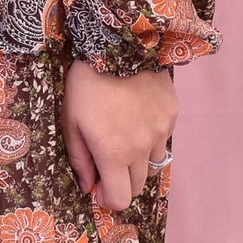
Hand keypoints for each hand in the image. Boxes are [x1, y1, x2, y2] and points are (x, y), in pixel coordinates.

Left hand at [61, 57, 176, 210]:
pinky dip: (150, 136)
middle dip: (122, 181)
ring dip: (138, 160)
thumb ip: (79, 160)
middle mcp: (143, 147)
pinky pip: (163, 138)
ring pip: (153, 163)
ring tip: (123, 135)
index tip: (99, 188)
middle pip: (138, 186)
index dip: (108, 199)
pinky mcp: (172, 113)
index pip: (121, 200)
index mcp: (115, 153)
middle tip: (108, 162)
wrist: (117, 43)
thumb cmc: (86, 83)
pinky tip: (136, 115)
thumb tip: (88, 187)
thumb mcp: (71, 122)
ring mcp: (162, 130)